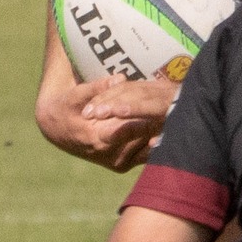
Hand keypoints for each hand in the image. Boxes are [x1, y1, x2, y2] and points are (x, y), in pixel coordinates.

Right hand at [36, 76, 178, 171]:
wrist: (57, 129)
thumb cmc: (66, 108)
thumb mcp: (75, 96)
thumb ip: (97, 87)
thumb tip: (119, 78)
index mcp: (100, 140)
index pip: (132, 129)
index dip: (152, 118)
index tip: (169, 107)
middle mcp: (113, 156)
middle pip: (147, 138)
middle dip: (164, 123)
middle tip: (184, 107)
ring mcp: (122, 162)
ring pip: (151, 146)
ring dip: (165, 131)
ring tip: (183, 113)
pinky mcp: (127, 163)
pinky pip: (149, 153)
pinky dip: (160, 140)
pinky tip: (173, 125)